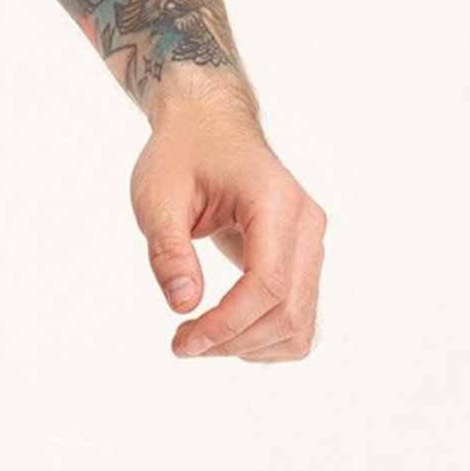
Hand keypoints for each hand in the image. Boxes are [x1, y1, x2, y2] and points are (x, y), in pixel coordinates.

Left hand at [130, 91, 327, 362]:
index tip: (182, 341)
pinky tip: (227, 332)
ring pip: (301, 323)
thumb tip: (184, 306)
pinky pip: (301, 316)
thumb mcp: (157, 195)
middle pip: (289, 310)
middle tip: (182, 344)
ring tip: (200, 337)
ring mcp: (312, 242)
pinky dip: (267, 338)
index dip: (227, 323)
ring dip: (251, 346)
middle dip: (234, 340)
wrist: (208, 124)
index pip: (267, 283)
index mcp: (274, 201)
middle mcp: (307, 223)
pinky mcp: (306, 259)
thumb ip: (169, 250)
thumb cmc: (181, 154)